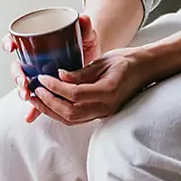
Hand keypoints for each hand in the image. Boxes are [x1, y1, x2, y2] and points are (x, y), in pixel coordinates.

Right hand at [6, 15, 101, 122]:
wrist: (93, 58)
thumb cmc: (84, 43)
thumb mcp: (85, 35)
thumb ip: (85, 27)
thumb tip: (84, 18)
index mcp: (36, 42)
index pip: (15, 39)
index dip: (8, 42)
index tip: (11, 46)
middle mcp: (33, 60)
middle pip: (17, 66)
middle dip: (16, 75)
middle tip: (23, 81)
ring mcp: (38, 76)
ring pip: (23, 84)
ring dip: (21, 91)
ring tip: (27, 96)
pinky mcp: (47, 90)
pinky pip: (37, 100)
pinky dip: (33, 109)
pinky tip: (30, 117)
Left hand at [31, 47, 148, 124]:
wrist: (146, 70)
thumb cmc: (126, 61)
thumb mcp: (103, 61)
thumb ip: (81, 72)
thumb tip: (60, 75)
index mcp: (108, 91)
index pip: (75, 94)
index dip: (55, 87)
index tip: (42, 78)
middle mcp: (106, 107)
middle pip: (70, 113)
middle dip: (48, 103)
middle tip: (34, 90)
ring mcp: (104, 113)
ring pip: (71, 119)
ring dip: (50, 111)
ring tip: (35, 99)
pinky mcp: (101, 114)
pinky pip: (76, 118)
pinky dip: (59, 113)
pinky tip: (48, 103)